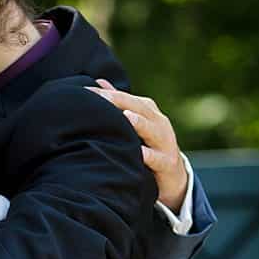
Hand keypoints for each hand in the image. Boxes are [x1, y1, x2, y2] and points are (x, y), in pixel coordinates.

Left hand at [90, 78, 188, 213]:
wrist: (173, 176)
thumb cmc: (149, 145)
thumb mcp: (137, 122)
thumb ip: (120, 103)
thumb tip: (99, 82)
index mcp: (149, 111)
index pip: (127, 99)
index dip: (107, 94)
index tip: (85, 90)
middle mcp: (159, 123)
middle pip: (140, 109)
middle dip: (121, 102)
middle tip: (102, 97)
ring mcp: (165, 142)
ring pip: (152, 130)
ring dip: (140, 123)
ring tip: (126, 117)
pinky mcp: (168, 163)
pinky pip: (158, 159)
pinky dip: (150, 156)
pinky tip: (140, 153)